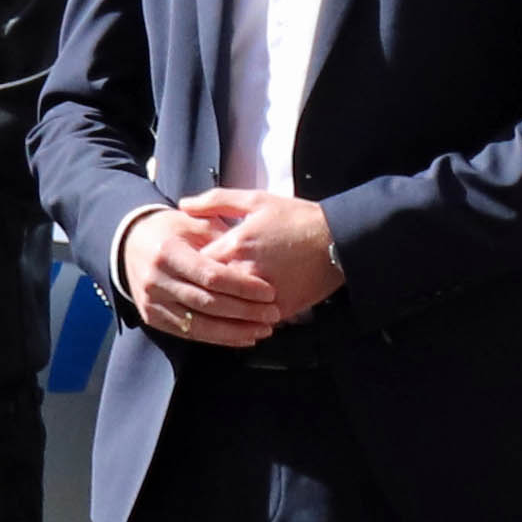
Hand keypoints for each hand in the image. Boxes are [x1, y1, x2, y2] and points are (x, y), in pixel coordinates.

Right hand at [122, 197, 294, 348]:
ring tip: (264, 329)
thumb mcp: (193, 221)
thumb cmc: (170, 230)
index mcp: (167, 252)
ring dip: (235, 330)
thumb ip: (221, 237)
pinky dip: (219, 338)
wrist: (129, 243)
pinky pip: (189, 334)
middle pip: (207, 303)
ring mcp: (151, 302)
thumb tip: (253, 257)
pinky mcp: (152, 318)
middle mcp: (156, 280)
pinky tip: (244, 337)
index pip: (210, 275)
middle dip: (244, 311)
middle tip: (273, 314)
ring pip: (199, 325)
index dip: (242, 286)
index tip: (269, 291)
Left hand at [182, 188, 341, 319]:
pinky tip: (241, 314)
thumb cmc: (298, 218)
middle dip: (200, 289)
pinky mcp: (279, 310)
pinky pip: (253, 321)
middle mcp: (245, 273)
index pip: (194, 264)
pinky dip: (244, 319)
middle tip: (195, 288)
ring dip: (219, 308)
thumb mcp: (256, 200)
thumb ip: (216, 201)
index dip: (188, 265)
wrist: (338, 240)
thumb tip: (184, 205)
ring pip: (228, 310)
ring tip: (214, 304)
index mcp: (235, 245)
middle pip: (207, 291)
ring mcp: (262, 295)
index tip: (189, 264)